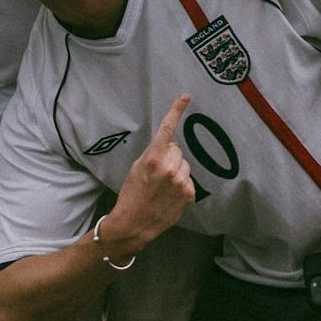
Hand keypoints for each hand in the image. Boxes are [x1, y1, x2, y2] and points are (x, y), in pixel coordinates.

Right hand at [99, 94, 196, 257]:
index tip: (186, 96)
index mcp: (152, 158)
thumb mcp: (136, 168)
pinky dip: (181, 184)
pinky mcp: (188, 193)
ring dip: (176, 171)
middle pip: (177, 150)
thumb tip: (174, 145)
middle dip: (170, 157)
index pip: (167, 129)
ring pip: (184, 164)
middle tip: (157, 173)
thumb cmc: (131, 195)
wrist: (133, 223)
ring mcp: (180, 181)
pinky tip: (169, 195)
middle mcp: (169, 168)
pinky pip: (188, 179)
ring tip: (162, 186)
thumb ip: (155, 153)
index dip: (176, 110)